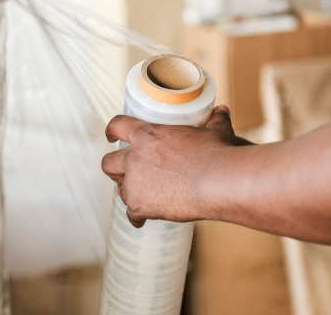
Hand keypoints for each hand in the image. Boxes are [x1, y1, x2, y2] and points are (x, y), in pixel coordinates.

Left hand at [101, 105, 252, 227]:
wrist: (217, 182)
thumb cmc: (217, 154)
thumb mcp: (215, 132)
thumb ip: (215, 121)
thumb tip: (222, 110)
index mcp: (146, 135)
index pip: (117, 126)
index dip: (111, 131)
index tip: (111, 136)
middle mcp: (134, 158)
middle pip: (108, 163)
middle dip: (114, 169)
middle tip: (124, 174)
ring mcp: (134, 183)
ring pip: (121, 190)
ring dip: (130, 193)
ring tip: (143, 198)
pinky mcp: (139, 205)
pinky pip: (131, 214)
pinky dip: (137, 217)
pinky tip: (143, 219)